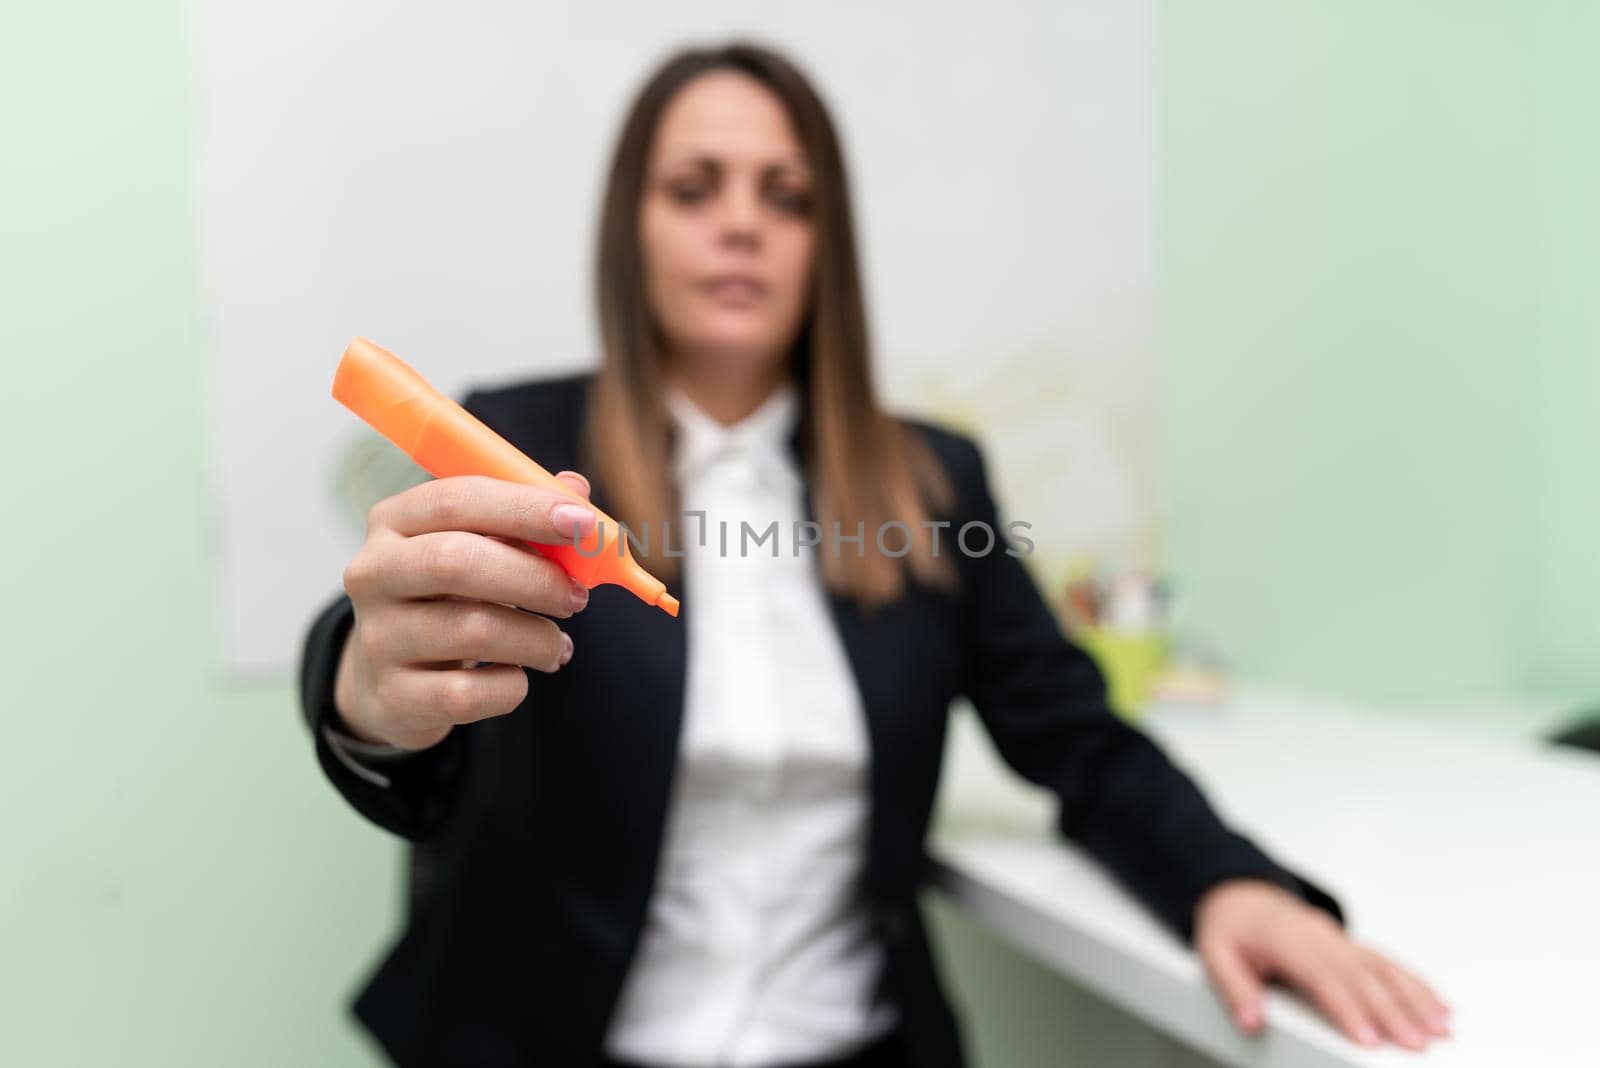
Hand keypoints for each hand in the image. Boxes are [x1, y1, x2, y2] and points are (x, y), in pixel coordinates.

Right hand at [332, 472, 596, 750]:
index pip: (458, 499)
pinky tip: (517, 676)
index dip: (526, 508)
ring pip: (475, 631)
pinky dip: (511, 686)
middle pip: (458, 562)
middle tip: (576, 597)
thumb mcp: (478, 548)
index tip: (584, 523)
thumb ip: (525, 517)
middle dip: (536, 578)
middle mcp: (374, 573)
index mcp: (395, 521)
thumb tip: (578, 491)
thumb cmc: (450, 598)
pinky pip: (470, 693)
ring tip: (554, 645)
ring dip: (536, 638)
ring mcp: (378, 637)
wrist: (393, 681)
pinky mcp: (393, 695)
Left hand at [1195, 879, 1450, 1050]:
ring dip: (1415, 998)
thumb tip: (1250, 1022)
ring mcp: (1339, 939)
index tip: (1368, 1038)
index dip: (1347, 1009)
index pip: (1323, 977)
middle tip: (1419, 1044)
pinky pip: (1388, 962)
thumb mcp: (1215, 954)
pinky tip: (1439, 1005)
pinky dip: (1417, 984)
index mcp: (1288, 940)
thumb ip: (1234, 989)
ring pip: (1384, 968)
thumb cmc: (1230, 928)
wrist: (1241, 896)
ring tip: (1441, 1028)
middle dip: (1394, 1012)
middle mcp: (1321, 937)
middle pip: (1362, 976)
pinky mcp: (1351, 945)